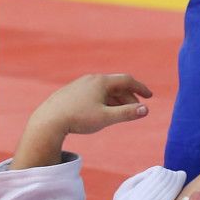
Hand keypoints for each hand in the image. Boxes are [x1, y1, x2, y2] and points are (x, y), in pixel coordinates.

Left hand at [12, 73, 152, 170]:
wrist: (49, 120)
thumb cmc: (79, 118)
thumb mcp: (106, 118)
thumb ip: (127, 113)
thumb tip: (146, 110)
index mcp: (102, 81)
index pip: (127, 80)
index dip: (140, 88)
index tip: (150, 96)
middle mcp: (91, 79)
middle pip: (116, 85)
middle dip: (129, 96)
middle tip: (137, 109)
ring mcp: (80, 84)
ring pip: (104, 90)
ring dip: (116, 99)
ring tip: (121, 112)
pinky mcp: (71, 92)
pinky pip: (93, 93)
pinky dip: (104, 100)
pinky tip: (102, 111)